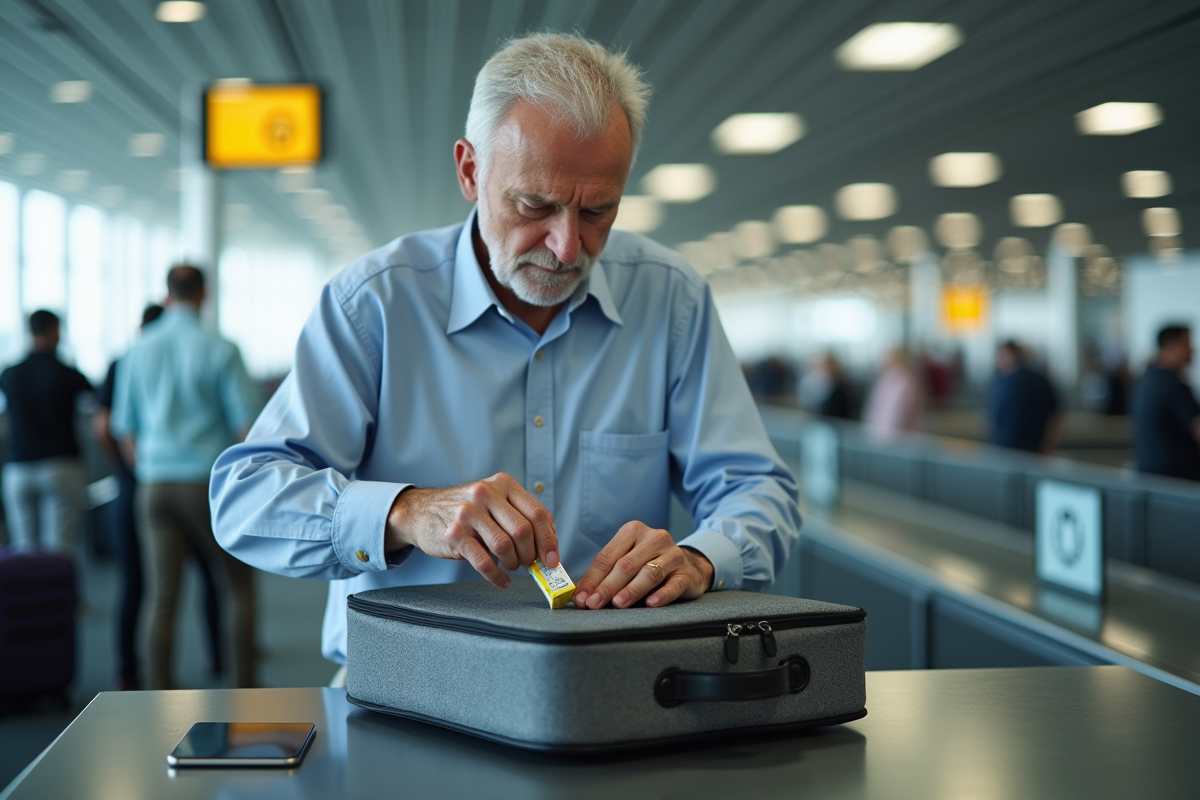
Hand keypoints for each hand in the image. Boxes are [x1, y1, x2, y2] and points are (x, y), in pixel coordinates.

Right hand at [386, 474, 558, 588]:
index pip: (537, 512)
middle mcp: (485, 494)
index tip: (553, 559)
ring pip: (505, 546)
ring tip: (511, 567)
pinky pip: (484, 562)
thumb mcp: (494, 500)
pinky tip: (502, 580)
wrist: (421, 512)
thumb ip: (521, 514)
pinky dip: (497, 577)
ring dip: (514, 564)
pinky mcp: (454, 535)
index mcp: (502, 484)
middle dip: (531, 554)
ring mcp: (468, 514)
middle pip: (523, 531)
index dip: (549, 539)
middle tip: (528, 564)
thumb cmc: (466, 510)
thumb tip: (552, 541)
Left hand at [572, 522, 713, 609]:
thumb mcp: (627, 561)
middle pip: (626, 564)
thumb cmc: (649, 564)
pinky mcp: (686, 573)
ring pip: (649, 573)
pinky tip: (651, 603)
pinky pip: (674, 584)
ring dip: (632, 590)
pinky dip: (662, 594)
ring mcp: (672, 554)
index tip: (581, 598)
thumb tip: (581, 596)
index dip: (592, 579)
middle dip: (607, 586)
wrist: (690, 566)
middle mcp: (653, 538)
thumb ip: (606, 575)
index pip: (607, 557)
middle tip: (594, 604)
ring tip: (618, 603)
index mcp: (632, 531)